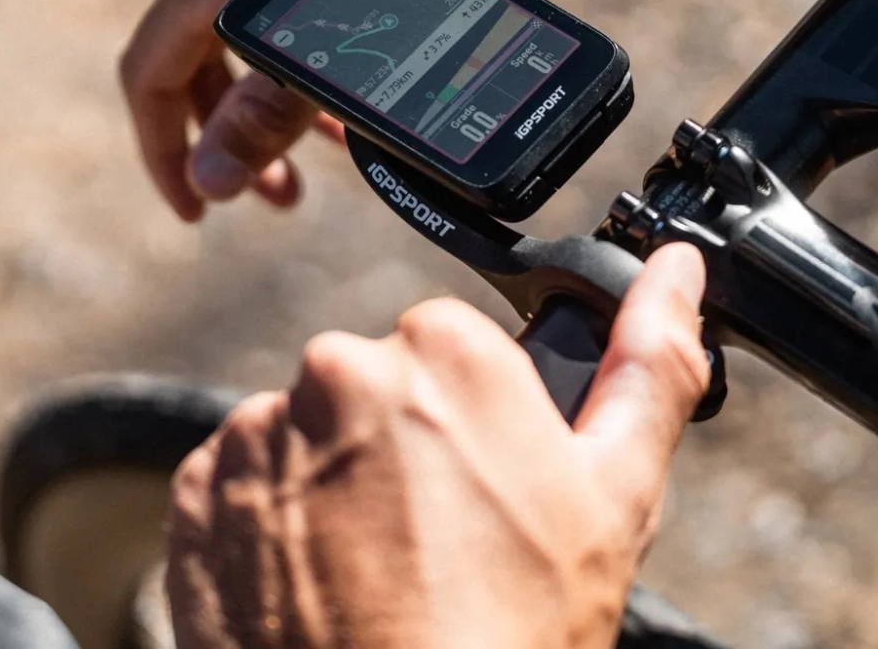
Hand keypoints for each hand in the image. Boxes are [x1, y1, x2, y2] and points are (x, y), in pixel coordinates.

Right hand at [118, 0, 569, 219]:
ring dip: (269, 90)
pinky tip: (350, 60)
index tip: (197, 210)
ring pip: (238, 17)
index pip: (149, 75)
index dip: (162, 152)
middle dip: (230, 134)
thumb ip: (272, 110)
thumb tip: (207, 180)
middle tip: (281, 194)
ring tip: (330, 146)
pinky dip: (296, 39)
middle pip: (192, 51)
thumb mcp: (350, 37)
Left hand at [166, 243, 709, 648]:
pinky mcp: (200, 493)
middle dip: (404, 445)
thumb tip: (677, 266)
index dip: (476, 419)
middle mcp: (339, 367)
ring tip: (377, 573)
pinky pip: (243, 483)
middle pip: (379, 387)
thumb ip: (650, 362)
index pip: (454, 347)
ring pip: (310, 434)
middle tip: (440, 539)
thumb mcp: (616, 496)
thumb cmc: (513, 633)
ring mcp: (260, 431)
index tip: (486, 485)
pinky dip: (272, 524)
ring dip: (335, 484)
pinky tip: (318, 584)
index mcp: (444, 348)